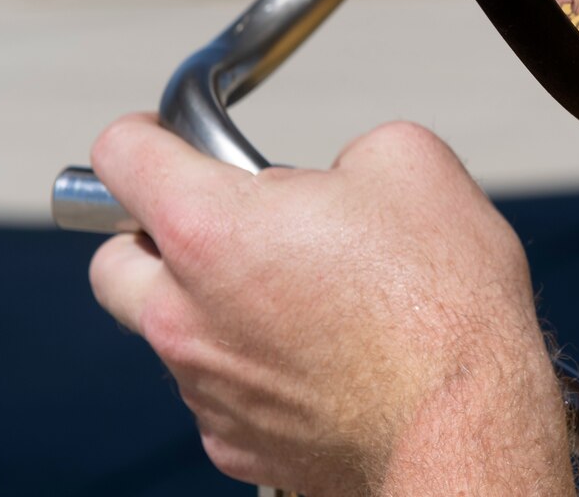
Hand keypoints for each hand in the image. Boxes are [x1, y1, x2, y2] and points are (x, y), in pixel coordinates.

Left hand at [87, 114, 575, 496]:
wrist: (465, 416)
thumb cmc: (441, 303)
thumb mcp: (411, 159)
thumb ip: (350, 151)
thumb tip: (343, 177)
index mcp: (209, 228)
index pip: (122, 155)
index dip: (147, 133)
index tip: (163, 138)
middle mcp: (184, 314)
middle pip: (114, 258)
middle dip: (156, 233)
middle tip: (225, 221)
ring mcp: (206, 387)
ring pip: (171, 331)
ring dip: (213, 305)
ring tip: (301, 293)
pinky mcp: (239, 444)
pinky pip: (220, 392)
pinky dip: (254, 368)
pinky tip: (322, 355)